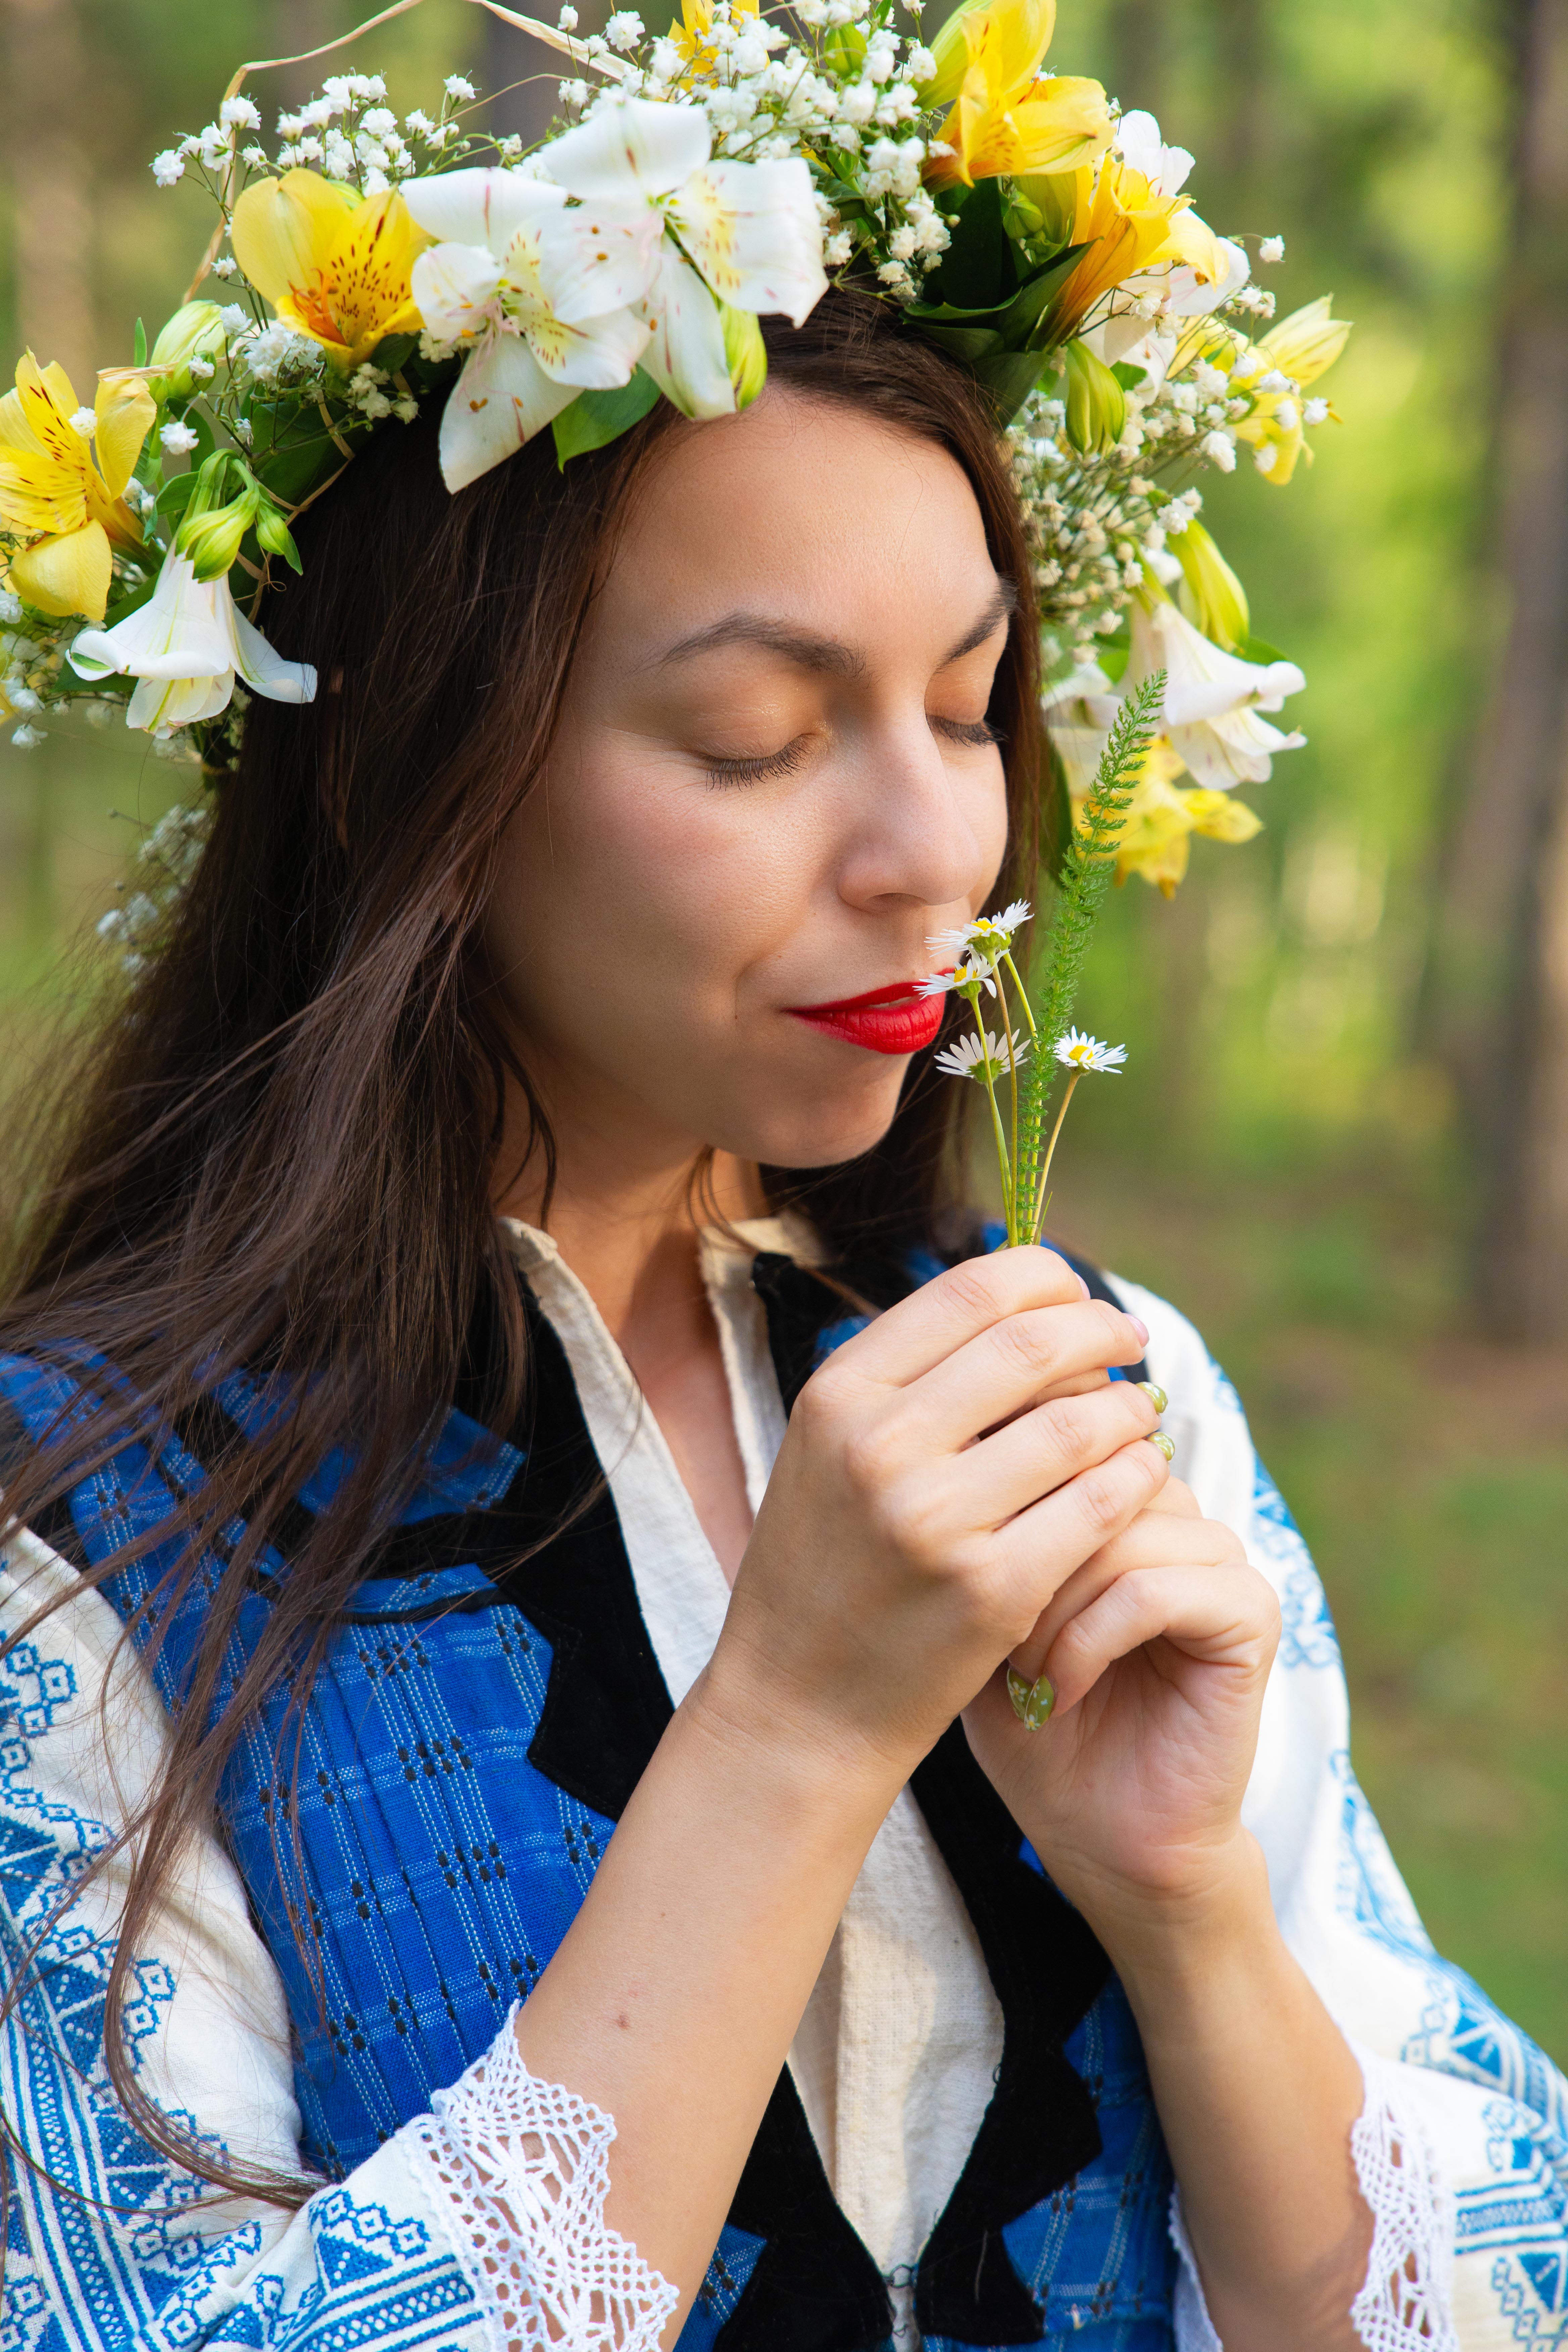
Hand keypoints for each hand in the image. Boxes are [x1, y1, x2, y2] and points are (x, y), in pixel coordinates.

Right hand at [701, 1247, 1167, 1791]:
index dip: (1043, 1278)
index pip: (970, 1293)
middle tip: (1129, 1339)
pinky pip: (1098, 1504)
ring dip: (1127, 1406)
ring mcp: (935, 1520)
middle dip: (1100, 1330)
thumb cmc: (828, 1568)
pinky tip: (1142, 1473)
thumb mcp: (831, 1451)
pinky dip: (1136, 1476)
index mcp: (839, 1396)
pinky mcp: (990, 1589)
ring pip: (1079, 1423)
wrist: (799, 1704)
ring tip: (1138, 1410)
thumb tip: (1019, 1303)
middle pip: (1032, 1345)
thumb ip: (908, 1379)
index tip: (1077, 1292)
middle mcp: (880, 1446)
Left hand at [962, 1479, 1281, 1940]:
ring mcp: (1221, 1559)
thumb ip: (983, 1532)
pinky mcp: (1249, 1614)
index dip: (1002, 1487)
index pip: (1063, 1431)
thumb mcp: (983, 1617)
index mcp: (1118, 1499)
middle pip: (1088, 1474)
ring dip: (1051, 1604)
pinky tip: (1060, 1691)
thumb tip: (954, 1450)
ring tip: (1021, 1672)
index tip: (954, 1564)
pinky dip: (1092, 1640)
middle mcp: (1177, 1515)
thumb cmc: (1034, 1729)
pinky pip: (1155, 1589)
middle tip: (989, 1637)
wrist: (1101, 1838)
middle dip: (1021, 1552)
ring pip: (1119, 1529)